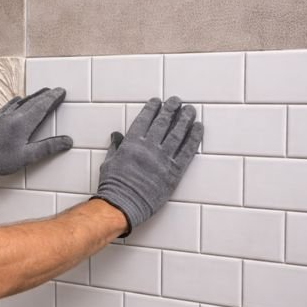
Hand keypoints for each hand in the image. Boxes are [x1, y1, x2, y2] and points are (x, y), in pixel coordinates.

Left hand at [0, 87, 72, 184]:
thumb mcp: (27, 157)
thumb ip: (47, 147)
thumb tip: (66, 141)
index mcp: (23, 123)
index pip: (42, 106)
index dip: (52, 98)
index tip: (60, 92)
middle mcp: (13, 116)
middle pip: (33, 101)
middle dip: (45, 95)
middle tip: (55, 90)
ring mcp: (2, 116)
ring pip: (21, 102)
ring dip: (33, 97)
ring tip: (42, 93)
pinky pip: (9, 105)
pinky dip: (17, 101)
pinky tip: (18, 100)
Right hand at [94, 96, 202, 235]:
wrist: (123, 205)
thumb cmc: (114, 186)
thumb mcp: (109, 163)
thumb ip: (115, 147)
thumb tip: (117, 135)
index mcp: (131, 145)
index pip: (144, 120)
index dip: (152, 109)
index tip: (157, 101)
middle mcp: (149, 148)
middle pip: (163, 123)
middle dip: (170, 109)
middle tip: (176, 101)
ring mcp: (163, 160)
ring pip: (177, 134)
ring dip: (185, 119)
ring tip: (190, 110)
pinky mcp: (174, 172)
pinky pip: (187, 151)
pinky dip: (194, 138)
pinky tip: (198, 128)